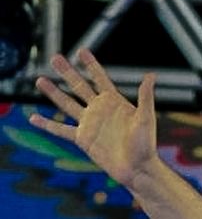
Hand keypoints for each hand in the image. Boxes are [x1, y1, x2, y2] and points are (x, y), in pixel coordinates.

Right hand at [29, 49, 160, 186]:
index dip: (91, 65)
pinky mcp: (82, 139)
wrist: (137, 168)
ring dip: (53, 93)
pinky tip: (33, 118)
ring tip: (40, 80)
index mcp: (115, 102)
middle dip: (67, 72)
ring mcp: (89, 123)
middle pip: (79, 86)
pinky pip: (60, 130)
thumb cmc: (146, 144)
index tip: (81, 50)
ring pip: (67, 104)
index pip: (100, 79)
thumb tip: (151, 75)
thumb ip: (145, 97)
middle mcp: (100, 110)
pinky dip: (47, 124)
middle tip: (55, 57)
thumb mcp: (146, 118)